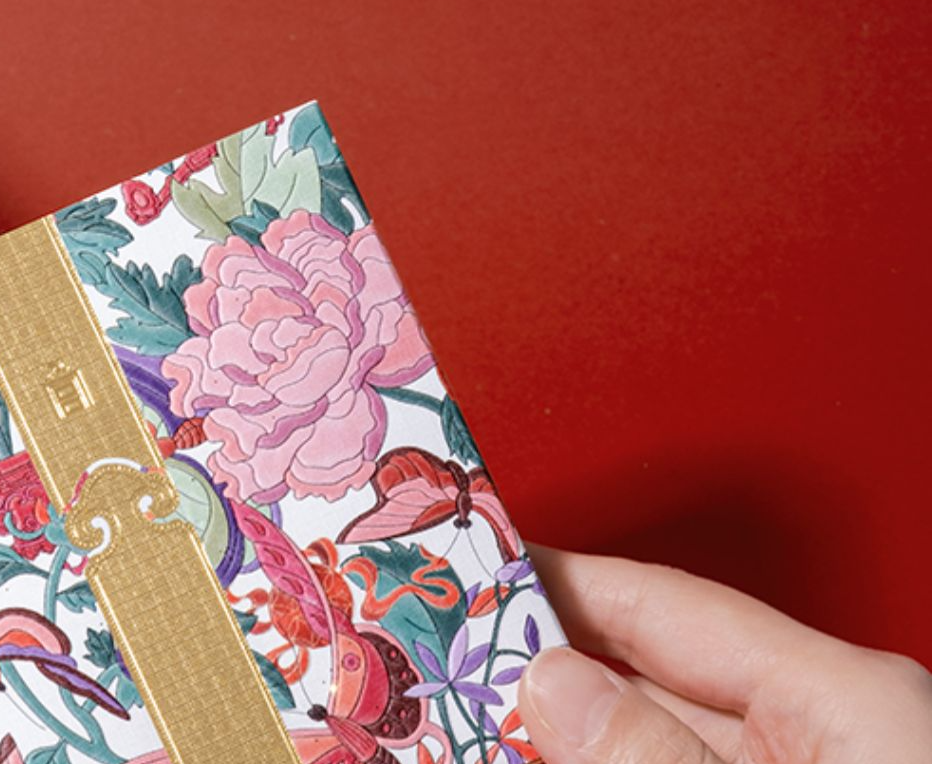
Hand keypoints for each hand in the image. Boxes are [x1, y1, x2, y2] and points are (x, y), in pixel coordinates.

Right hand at [521, 547, 931, 763]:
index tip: (482, 567)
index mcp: (848, 695)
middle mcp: (823, 728)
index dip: (563, 577)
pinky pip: (666, 762)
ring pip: (649, 731)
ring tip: (489, 719)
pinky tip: (550, 754)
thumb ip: (660, 751)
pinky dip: (603, 759)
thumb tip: (558, 685)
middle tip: (463, 654)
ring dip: (565, 730)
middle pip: (648, 669)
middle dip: (547, 662)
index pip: (667, 602)